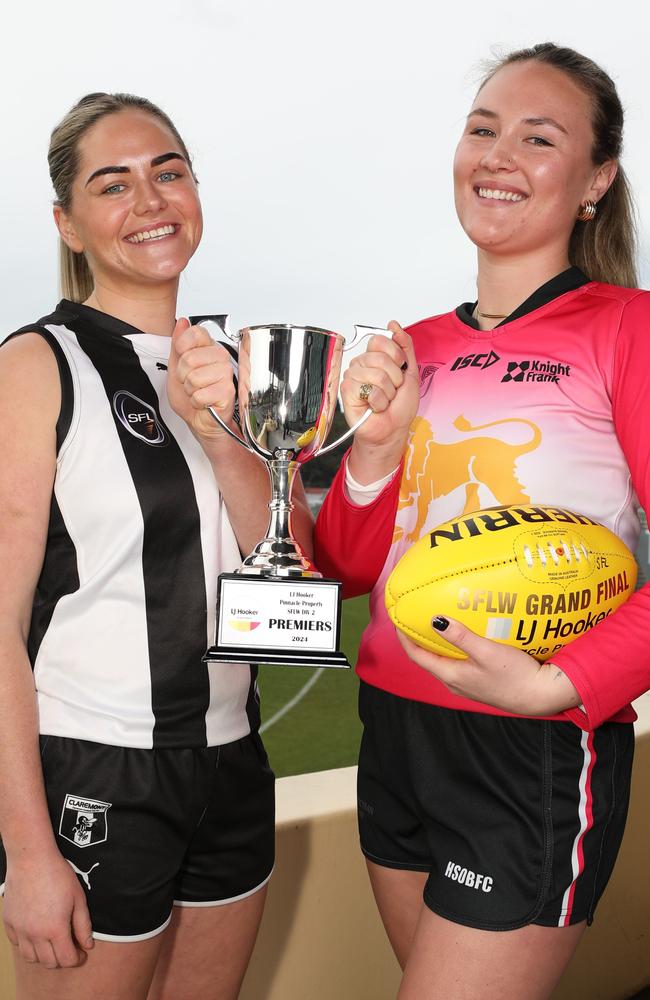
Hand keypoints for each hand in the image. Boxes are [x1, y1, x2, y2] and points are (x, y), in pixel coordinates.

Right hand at [3, 849, 93, 968]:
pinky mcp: (9, 923)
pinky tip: (35, 933)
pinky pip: (17, 944)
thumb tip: (87, 945)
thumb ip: (83, 925)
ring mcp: (20, 930)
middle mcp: (35, 934)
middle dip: (61, 959)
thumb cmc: (58, 875)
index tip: (81, 954)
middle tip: (68, 948)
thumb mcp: (78, 898)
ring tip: (51, 943)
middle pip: (48, 963)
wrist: (32, 859)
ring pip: (30, 958)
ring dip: (43, 955)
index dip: (76, 959)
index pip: (66, 960)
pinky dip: (27, 944)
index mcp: (55, 929)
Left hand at [167, 319, 236, 439]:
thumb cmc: (191, 395)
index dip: (182, 347)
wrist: (199, 420)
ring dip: (190, 390)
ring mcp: (226, 374)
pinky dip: (196, 402)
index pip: (196, 332)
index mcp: (208, 348)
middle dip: (183, 375)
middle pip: (190, 358)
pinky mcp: (227, 391)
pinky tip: (204, 401)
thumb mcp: (176, 367)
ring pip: (194, 377)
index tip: (183, 359)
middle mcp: (220, 358)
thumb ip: (178, 344)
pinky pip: (200, 394)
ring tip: (198, 392)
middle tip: (190, 382)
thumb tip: (182, 322)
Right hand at [341, 321, 418, 448]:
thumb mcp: (410, 371)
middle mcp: (362, 364)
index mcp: (375, 357)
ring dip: (387, 393)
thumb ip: (405, 346)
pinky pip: (369, 390)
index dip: (396, 356)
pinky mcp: (347, 391)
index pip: (381, 340)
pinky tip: (375, 406)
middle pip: (381, 358)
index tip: (399, 370)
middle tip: (392, 390)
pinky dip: (378, 402)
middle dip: (395, 379)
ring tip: (384, 400)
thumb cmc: (399, 405)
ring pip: (377, 375)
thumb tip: (393, 325)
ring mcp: (353, 376)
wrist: (392, 429)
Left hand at [395, 617, 581, 716]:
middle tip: (416, 614)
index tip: (398, 618)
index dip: (404, 637)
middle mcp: (454, 682)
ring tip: (438, 620)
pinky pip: (459, 662)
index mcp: (450, 675)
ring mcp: (467, 684)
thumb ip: (461, 637)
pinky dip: (455, 647)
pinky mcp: (480, 682)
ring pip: (444, 660)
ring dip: (438, 642)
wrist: (540, 696)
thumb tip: (435, 621)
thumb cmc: (515, 675)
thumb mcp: (487, 652)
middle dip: (419, 637)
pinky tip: (465, 635)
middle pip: (428, 658)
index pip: (416, 655)